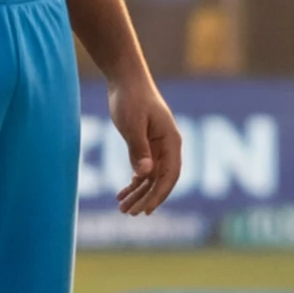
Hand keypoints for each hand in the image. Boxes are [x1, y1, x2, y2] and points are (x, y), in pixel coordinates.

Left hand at [106, 71, 183, 215]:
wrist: (126, 79)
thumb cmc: (131, 98)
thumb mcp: (132, 124)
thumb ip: (139, 149)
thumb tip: (145, 174)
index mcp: (171, 141)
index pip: (170, 175)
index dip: (159, 195)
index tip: (145, 210)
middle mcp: (168, 147)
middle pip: (160, 180)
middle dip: (146, 198)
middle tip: (128, 213)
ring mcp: (157, 147)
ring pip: (151, 178)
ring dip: (138, 193)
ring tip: (122, 208)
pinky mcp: (146, 146)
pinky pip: (143, 170)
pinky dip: (134, 182)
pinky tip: (122, 193)